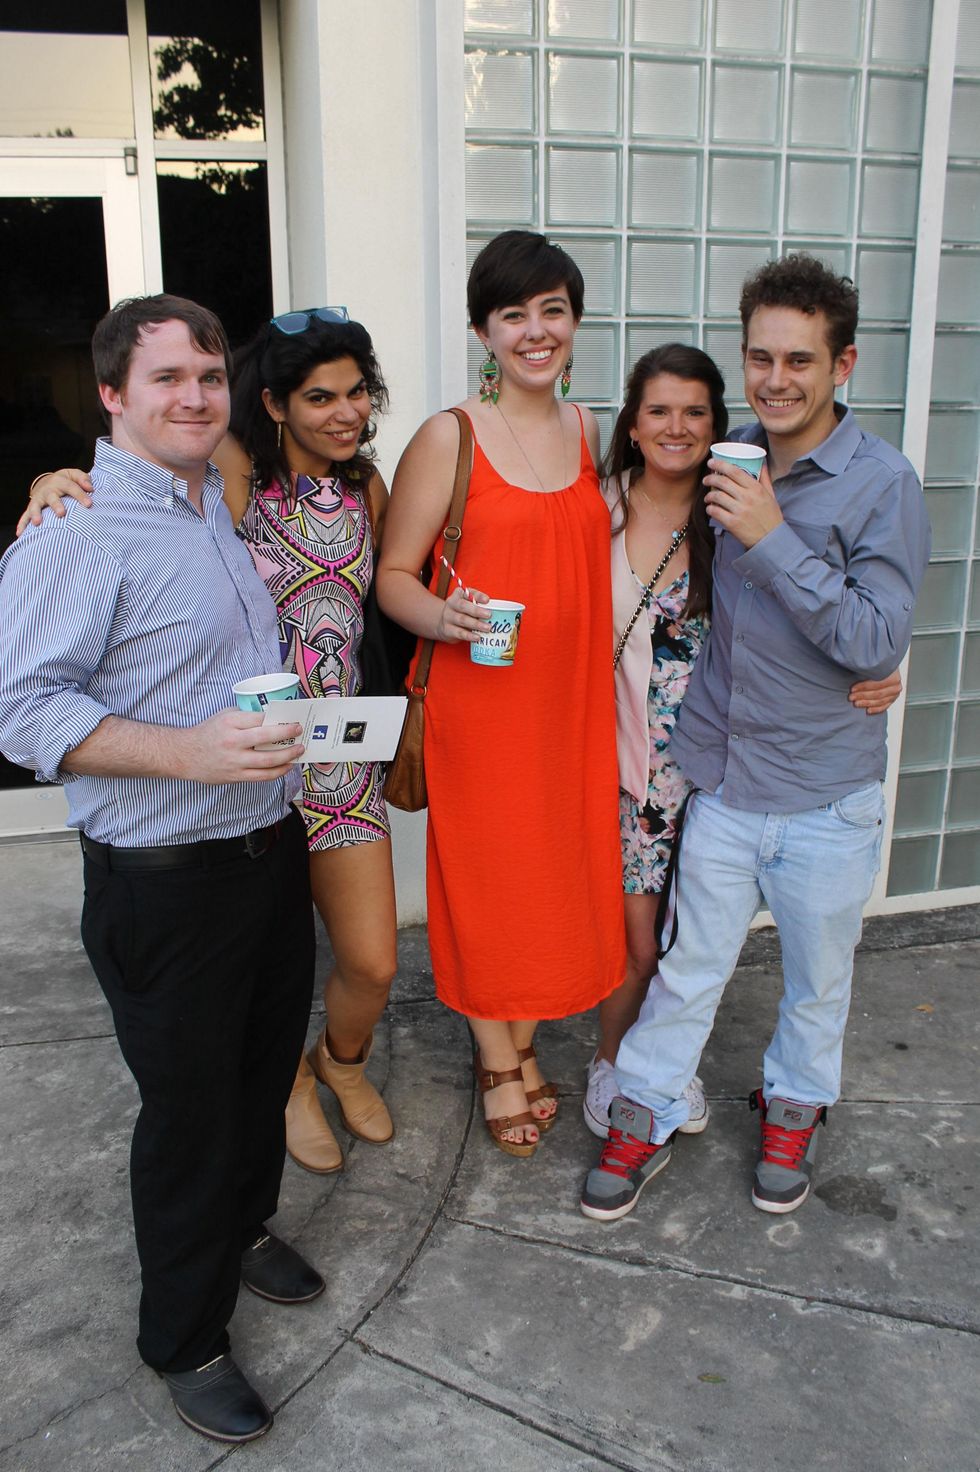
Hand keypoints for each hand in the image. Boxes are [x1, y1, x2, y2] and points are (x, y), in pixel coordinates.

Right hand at [16, 469, 93, 536]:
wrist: (47, 482)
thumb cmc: (66, 481)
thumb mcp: (74, 475)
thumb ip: (83, 479)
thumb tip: (90, 488)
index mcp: (60, 481)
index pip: (71, 487)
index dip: (80, 495)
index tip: (89, 504)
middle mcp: (48, 490)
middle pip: (52, 497)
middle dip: (56, 505)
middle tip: (61, 514)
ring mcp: (38, 499)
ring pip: (35, 506)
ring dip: (35, 514)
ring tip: (37, 523)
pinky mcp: (32, 508)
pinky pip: (25, 516)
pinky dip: (22, 524)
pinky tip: (20, 534)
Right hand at [174, 709, 304, 783]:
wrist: (186, 755)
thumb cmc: (208, 732)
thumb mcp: (225, 716)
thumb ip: (246, 716)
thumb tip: (273, 718)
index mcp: (230, 722)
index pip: (261, 719)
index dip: (279, 719)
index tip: (292, 719)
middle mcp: (233, 741)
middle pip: (267, 738)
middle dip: (288, 734)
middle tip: (300, 731)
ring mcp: (235, 761)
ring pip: (268, 761)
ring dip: (288, 756)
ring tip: (299, 751)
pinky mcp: (236, 776)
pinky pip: (262, 776)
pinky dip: (278, 771)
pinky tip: (287, 766)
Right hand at [436, 586, 491, 643]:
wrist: (443, 623)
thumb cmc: (462, 612)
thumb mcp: (468, 604)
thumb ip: (479, 604)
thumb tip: (499, 611)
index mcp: (458, 595)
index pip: (467, 592)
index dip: (478, 596)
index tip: (487, 600)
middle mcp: (451, 604)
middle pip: (463, 606)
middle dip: (477, 610)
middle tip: (489, 615)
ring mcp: (448, 617)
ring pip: (462, 620)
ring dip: (476, 624)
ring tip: (488, 628)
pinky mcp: (447, 630)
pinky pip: (459, 632)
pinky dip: (469, 635)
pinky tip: (478, 637)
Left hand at [703, 460, 782, 548]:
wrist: (771, 539)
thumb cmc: (771, 516)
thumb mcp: (771, 495)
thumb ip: (764, 478)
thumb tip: (762, 463)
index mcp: (756, 489)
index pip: (735, 471)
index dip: (721, 464)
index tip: (712, 462)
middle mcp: (747, 498)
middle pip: (723, 482)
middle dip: (711, 478)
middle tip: (706, 479)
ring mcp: (739, 511)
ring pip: (717, 496)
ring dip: (709, 495)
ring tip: (708, 496)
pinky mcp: (732, 523)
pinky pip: (715, 512)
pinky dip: (710, 509)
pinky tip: (711, 508)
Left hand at [849, 669, 901, 715]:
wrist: (886, 668)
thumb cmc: (878, 666)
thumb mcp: (874, 666)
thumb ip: (868, 670)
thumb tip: (856, 670)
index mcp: (893, 676)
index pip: (877, 683)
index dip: (863, 687)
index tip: (852, 689)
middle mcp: (896, 686)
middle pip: (878, 693)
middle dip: (862, 696)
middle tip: (851, 697)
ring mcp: (895, 694)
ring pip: (880, 701)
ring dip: (867, 703)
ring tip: (856, 703)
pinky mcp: (892, 700)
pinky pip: (884, 706)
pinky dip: (876, 709)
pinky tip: (868, 710)